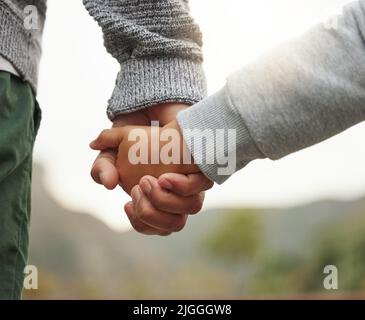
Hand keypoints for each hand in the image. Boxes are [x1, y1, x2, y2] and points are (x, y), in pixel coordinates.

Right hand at [90, 103, 213, 234]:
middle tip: (137, 189)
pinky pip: (200, 185)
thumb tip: (108, 182)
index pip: (157, 228)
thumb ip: (103, 167)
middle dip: (150, 212)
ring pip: (192, 208)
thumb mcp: (113, 153)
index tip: (127, 204)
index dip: (141, 222)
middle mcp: (182, 197)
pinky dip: (182, 186)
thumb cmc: (137, 143)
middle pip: (175, 225)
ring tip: (147, 180)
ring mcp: (195, 183)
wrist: (158, 120)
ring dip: (164, 200)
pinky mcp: (204, 167)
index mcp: (162, 201)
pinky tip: (165, 178)